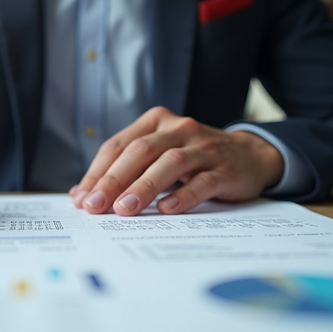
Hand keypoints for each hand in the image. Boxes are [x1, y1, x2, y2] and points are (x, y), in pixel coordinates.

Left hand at [69, 106, 282, 215]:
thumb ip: (126, 168)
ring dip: (143, 187)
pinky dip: (183, 196)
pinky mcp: (225, 169)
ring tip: (124, 210)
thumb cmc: (196, 157)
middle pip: (140, 152)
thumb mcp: (161, 153)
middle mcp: (179, 129)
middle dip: (113, 180)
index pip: (119, 145)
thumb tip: (83, 195)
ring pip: (169, 164)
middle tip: (95, 206)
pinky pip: (201, 181)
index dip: (98, 172)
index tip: (82, 198)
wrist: (251, 155)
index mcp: (157, 122)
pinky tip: (166, 210)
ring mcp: (204, 148)